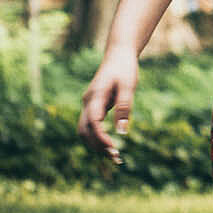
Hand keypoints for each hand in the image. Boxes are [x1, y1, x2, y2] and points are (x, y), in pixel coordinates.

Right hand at [78, 46, 138, 163]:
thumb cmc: (125, 68)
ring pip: (84, 130)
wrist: (118, 54)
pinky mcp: (93, 107)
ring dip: (96, 145)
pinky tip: (109, 147)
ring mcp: (88, 104)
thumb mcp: (129, 85)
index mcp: (96, 96)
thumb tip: (122, 131)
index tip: (114, 149)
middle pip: (84, 130)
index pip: (93, 122)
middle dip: (97, 146)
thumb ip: (124, 107)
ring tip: (114, 156)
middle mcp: (88, 102)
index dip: (101, 138)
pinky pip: (90, 126)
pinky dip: (97, 138)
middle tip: (115, 158)